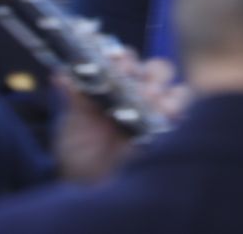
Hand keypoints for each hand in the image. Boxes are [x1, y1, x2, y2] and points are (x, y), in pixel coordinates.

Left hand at [52, 49, 188, 183]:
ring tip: (151, 99)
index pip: (127, 60)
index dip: (124, 57)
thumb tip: (60, 75)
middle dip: (148, 72)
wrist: (88, 185)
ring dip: (165, 90)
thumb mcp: (73, 124)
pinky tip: (166, 114)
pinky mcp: (168, 131)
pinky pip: (182, 113)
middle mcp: (141, 93)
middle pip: (157, 69)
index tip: (117, 61)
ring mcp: (157, 112)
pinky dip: (177, 108)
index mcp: (117, 84)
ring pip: (175, 88)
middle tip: (136, 82)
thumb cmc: (79, 151)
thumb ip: (74, 99)